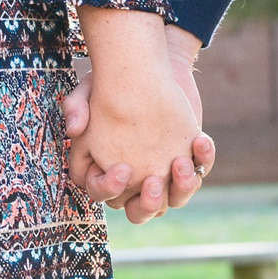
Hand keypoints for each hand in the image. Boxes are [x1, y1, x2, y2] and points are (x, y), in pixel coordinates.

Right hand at [69, 13, 213, 223]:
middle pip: (140, 212)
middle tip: (153, 182)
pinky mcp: (189, 161)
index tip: (122, 168)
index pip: (104, 195)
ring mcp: (165, 175)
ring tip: (181, 163)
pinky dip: (204, 159)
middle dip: (148, 203)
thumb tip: (73, 128)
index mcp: (107, 173)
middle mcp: (136, 182)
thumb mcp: (89, 90)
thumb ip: (76, 106)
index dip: (110, 188)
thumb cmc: (113, 85)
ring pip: (174, 199)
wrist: (150, 67)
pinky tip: (200, 140)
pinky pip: (200, 171)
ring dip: (181, 188)